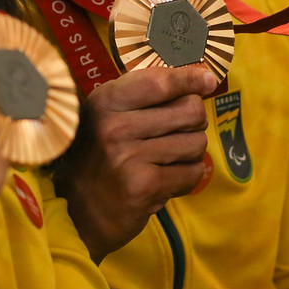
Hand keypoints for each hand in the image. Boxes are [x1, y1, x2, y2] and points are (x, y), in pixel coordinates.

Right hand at [57, 65, 216, 262]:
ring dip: (191, 153)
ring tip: (168, 160)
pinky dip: (187, 177)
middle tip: (177, 133)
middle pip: (190, 111)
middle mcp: (114, 127)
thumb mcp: (111, 115)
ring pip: (197, 142)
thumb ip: (148, 94)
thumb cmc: (103, 156)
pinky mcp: (144, 186)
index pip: (159, 82)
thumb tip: (205, 78)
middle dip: (194, 123)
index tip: (208, 80)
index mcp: (106, 102)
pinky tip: (166, 180)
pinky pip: (193, 172)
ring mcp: (128, 157)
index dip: (189, 79)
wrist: (81, 210)